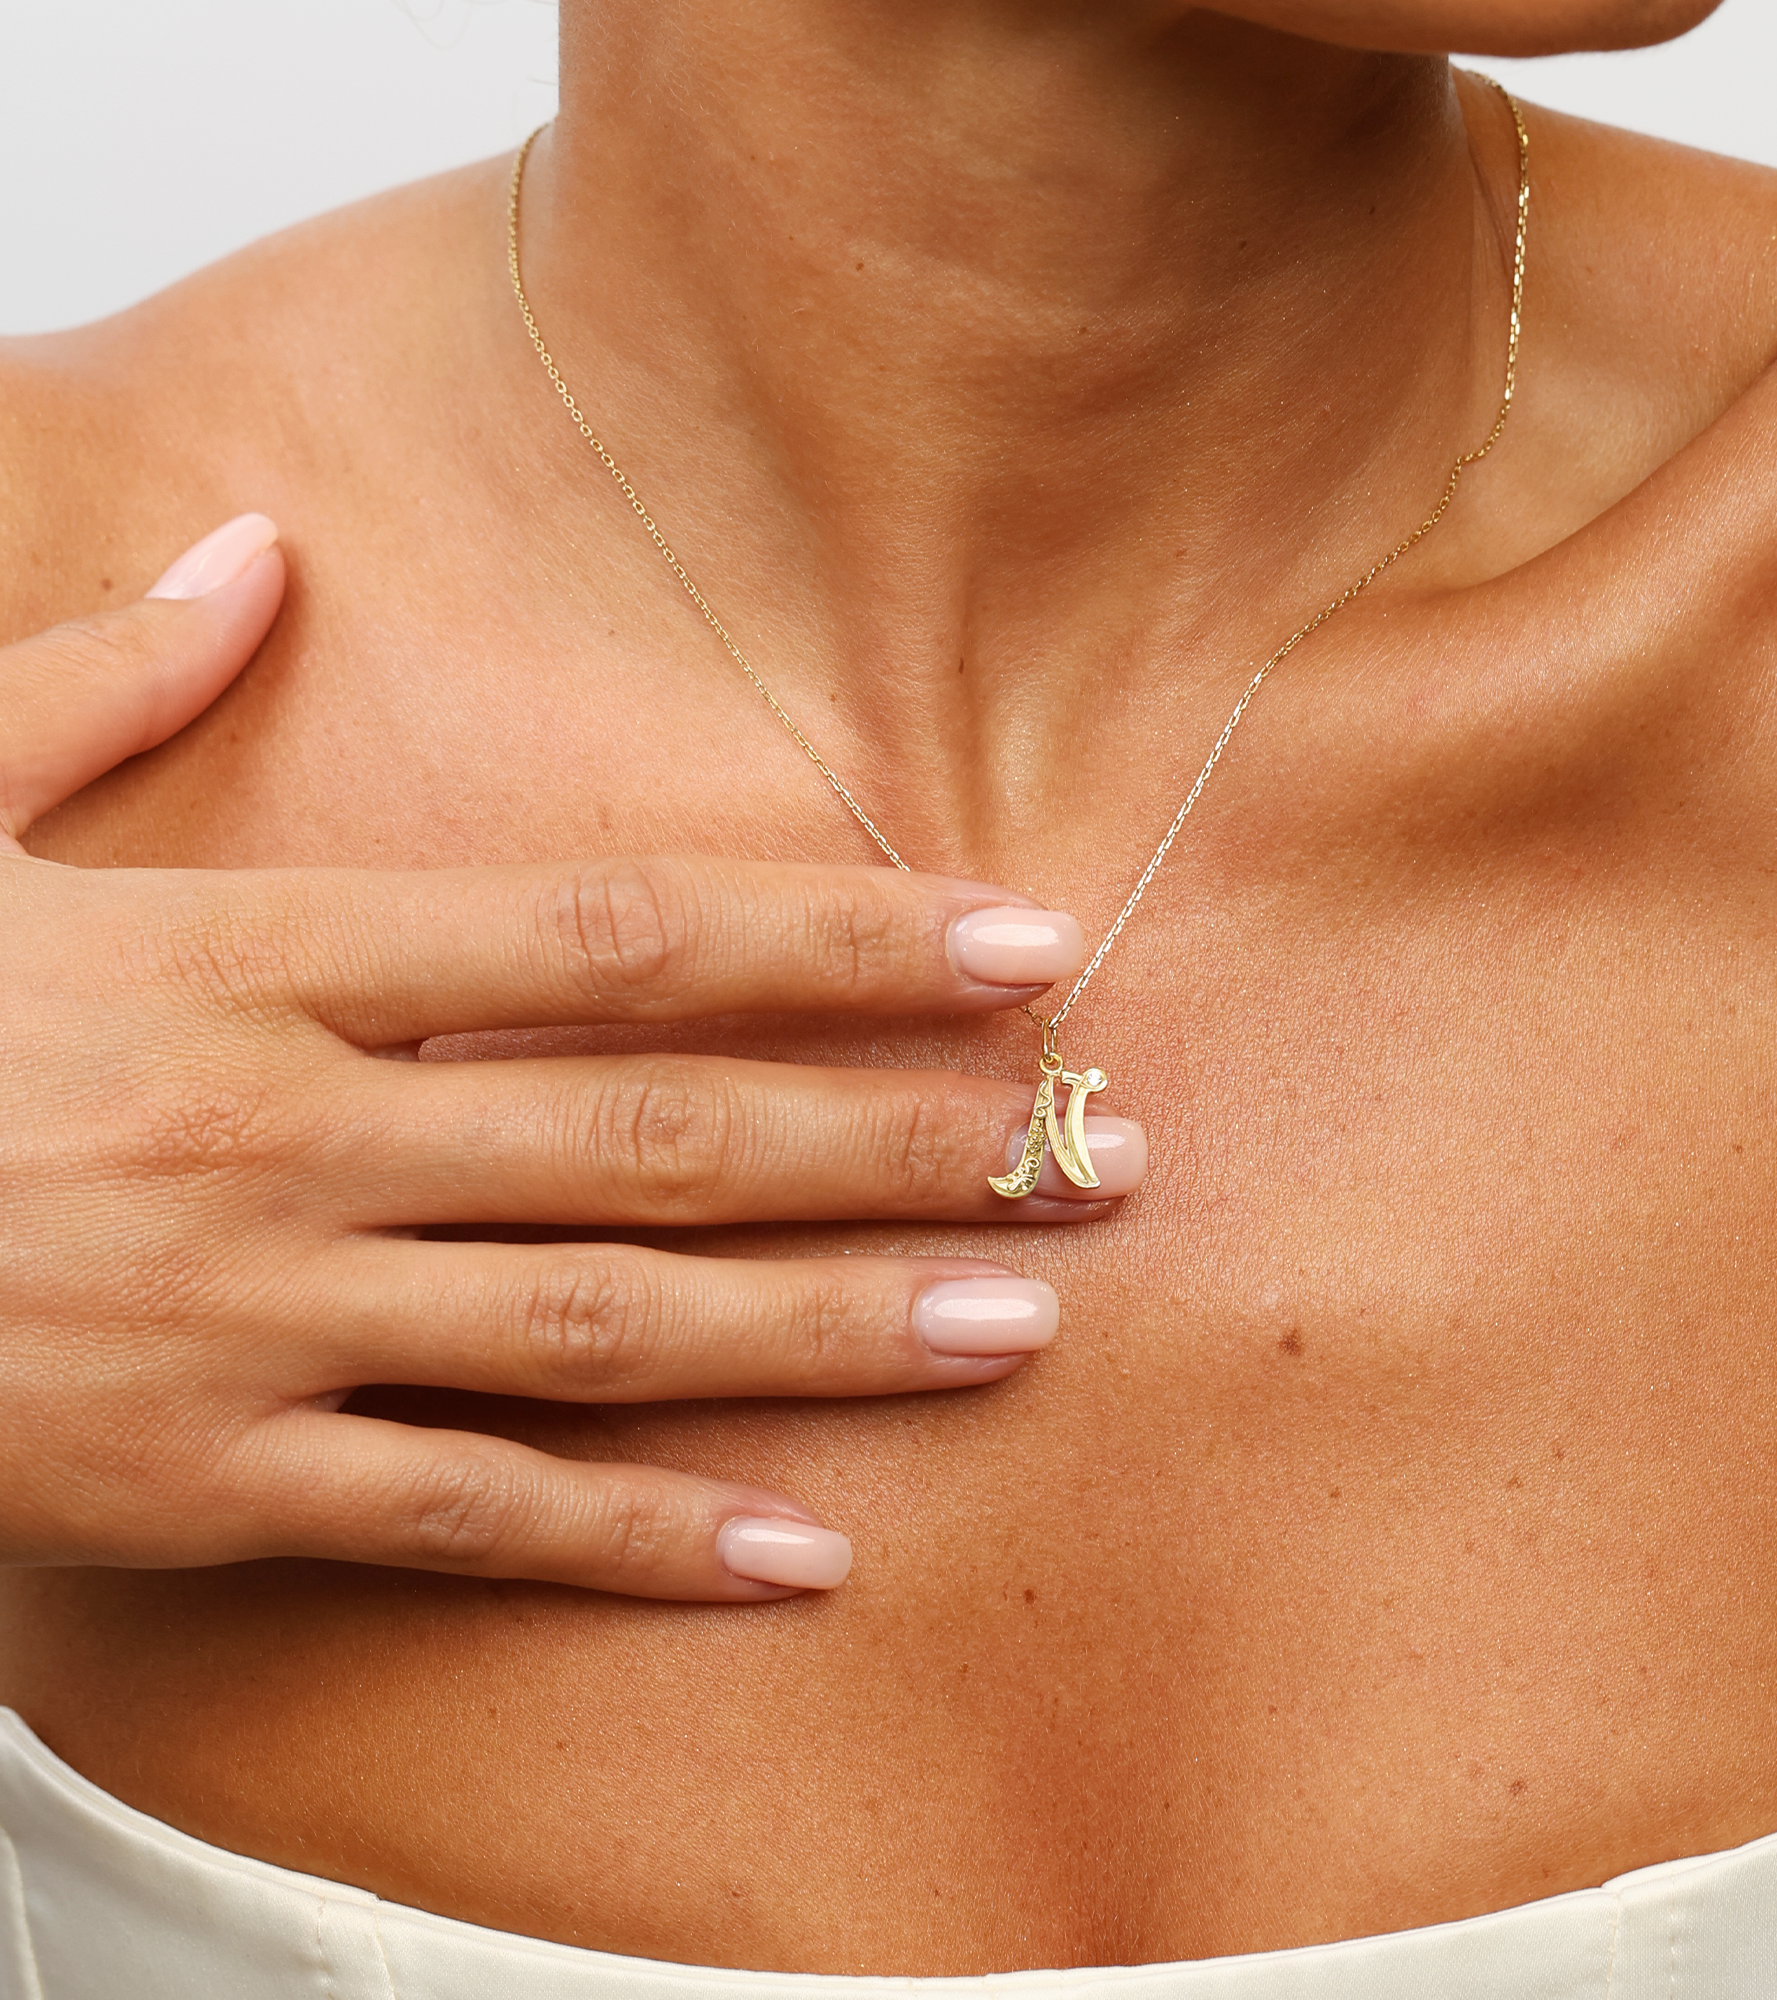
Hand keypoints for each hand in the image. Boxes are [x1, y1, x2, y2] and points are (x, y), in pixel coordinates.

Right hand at [0, 516, 1144, 1599]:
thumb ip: (106, 685)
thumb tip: (252, 552)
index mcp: (256, 957)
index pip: (620, 939)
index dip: (835, 940)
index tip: (1010, 945)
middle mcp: (293, 1136)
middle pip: (667, 1132)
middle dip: (904, 1138)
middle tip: (1096, 1147)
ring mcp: (262, 1321)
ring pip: (613, 1326)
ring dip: (838, 1331)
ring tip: (1025, 1326)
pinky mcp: (213, 1484)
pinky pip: (473, 1519)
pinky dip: (647, 1544)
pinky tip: (807, 1555)